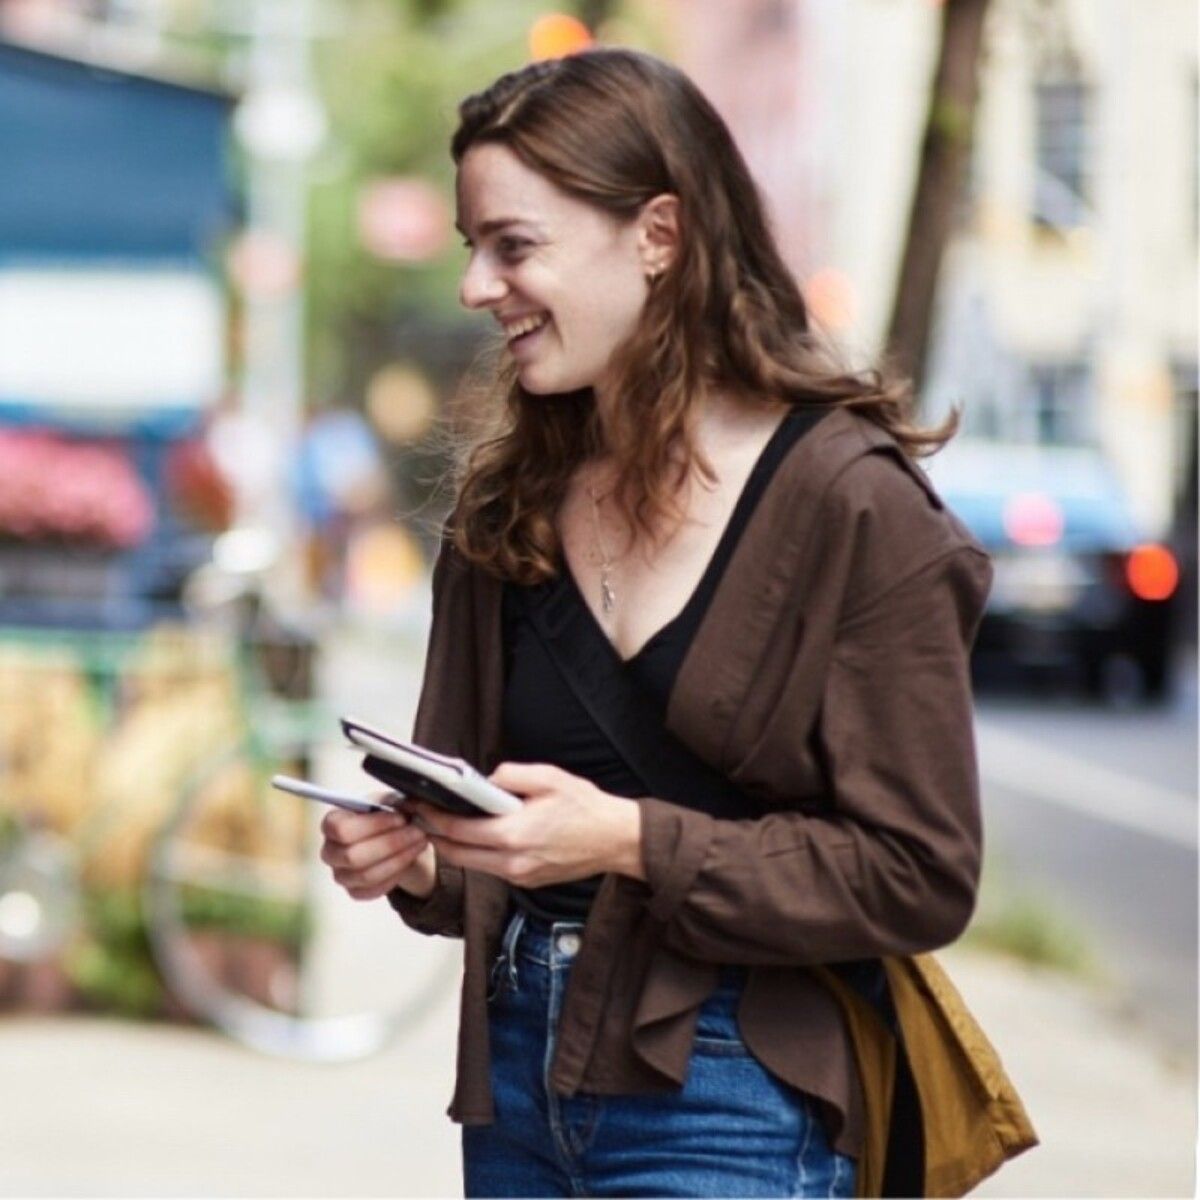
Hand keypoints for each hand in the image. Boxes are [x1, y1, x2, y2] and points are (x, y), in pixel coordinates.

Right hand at [319, 796, 435, 899]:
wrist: (398, 837)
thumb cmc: (389, 816)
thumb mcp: (391, 802)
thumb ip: (393, 802)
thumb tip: (406, 805)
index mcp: (332, 823)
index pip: (341, 829)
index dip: (373, 825)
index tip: (401, 818)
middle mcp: (330, 851)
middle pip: (352, 856)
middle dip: (390, 844)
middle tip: (417, 832)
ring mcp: (340, 874)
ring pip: (365, 875)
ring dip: (398, 860)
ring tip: (419, 844)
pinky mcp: (354, 891)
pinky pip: (372, 890)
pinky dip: (394, 877)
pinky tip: (408, 860)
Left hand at [410, 762, 644, 887]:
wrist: (616, 839)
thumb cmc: (586, 807)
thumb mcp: (548, 777)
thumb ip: (509, 775)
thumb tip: (483, 781)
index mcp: (515, 834)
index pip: (458, 831)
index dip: (433, 817)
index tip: (419, 803)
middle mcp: (513, 862)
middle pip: (456, 854)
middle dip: (435, 834)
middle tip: (422, 814)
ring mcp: (519, 876)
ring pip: (472, 864)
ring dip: (454, 845)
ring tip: (445, 822)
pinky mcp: (526, 881)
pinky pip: (491, 867)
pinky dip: (477, 852)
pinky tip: (478, 834)